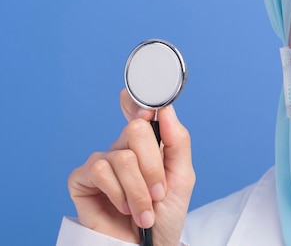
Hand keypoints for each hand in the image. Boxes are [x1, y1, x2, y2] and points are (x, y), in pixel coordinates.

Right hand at [68, 89, 195, 244]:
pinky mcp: (81, 178)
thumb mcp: (182, 176)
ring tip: (144, 211)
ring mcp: (102, 161)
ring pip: (121, 156)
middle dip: (153, 167)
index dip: (140, 102)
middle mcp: (122, 148)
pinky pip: (100, 170)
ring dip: (138, 190)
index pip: (139, 111)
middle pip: (136, 129)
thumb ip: (178, 141)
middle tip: (158, 192)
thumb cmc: (165, 214)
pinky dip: (118, 193)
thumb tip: (166, 110)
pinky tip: (122, 207)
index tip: (149, 108)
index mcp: (147, 144)